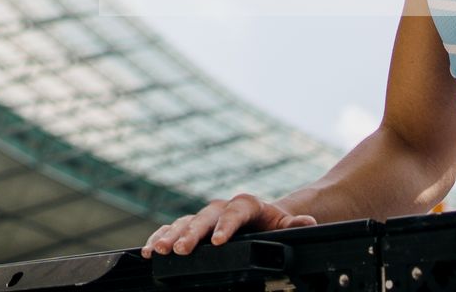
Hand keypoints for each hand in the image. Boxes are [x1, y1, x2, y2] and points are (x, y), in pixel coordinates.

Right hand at [140, 193, 317, 256]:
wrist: (263, 217)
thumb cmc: (274, 222)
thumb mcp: (287, 224)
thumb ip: (295, 224)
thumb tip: (307, 222)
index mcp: (245, 204)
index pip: (235, 212)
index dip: (226, 227)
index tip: (217, 242)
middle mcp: (222, 207)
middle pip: (205, 218)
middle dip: (191, 234)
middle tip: (180, 250)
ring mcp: (205, 216)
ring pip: (185, 223)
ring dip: (170, 236)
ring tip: (157, 251)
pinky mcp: (193, 226)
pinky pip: (173, 229)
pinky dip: (160, 237)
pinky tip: (148, 250)